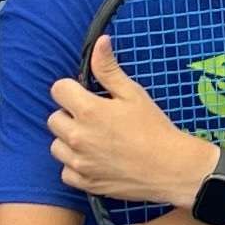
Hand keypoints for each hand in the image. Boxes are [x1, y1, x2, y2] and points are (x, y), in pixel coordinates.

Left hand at [47, 42, 224, 212]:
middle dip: (69, 114)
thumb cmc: (154, 128)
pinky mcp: (85, 183)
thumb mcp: (133, 93)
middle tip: (93, 118)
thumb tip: (99, 42)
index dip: (71, 89)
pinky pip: (65, 171)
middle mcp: (77, 137)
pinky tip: (94, 160)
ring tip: (93, 139)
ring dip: (69, 141)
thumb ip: (109, 69)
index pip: (58, 89)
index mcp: (88, 110)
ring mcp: (79, 163)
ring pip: (56, 146)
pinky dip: (75, 166)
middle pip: (53, 119)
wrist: (171, 168)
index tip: (85, 94)